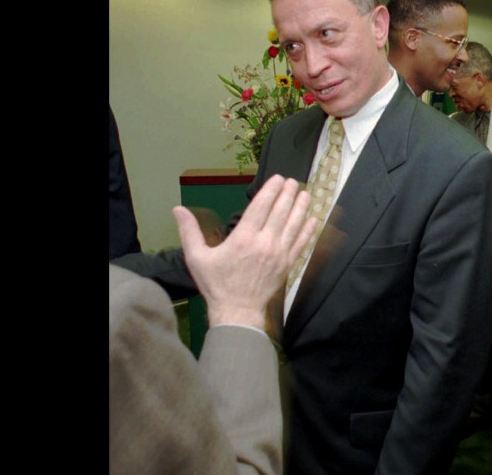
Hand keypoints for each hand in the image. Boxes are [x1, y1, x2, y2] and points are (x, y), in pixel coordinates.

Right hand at [174, 175, 316, 329]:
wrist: (237, 311)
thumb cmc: (216, 284)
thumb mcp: (197, 258)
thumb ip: (189, 231)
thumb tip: (177, 209)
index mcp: (243, 238)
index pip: (261, 207)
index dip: (271, 190)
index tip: (279, 179)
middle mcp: (265, 243)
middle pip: (280, 212)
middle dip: (288, 194)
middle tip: (293, 182)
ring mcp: (279, 254)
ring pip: (294, 225)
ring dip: (301, 208)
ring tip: (306, 194)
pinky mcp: (288, 265)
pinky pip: (301, 243)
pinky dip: (308, 230)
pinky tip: (314, 219)